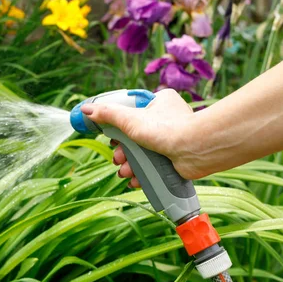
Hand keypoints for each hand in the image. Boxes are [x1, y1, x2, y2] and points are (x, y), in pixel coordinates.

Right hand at [80, 89, 200, 184]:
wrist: (196, 150)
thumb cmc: (166, 129)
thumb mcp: (130, 119)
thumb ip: (107, 114)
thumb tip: (86, 109)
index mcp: (160, 102)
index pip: (132, 111)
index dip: (118, 125)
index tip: (109, 136)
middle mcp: (167, 119)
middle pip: (134, 135)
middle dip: (122, 150)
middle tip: (117, 157)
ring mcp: (171, 139)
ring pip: (142, 152)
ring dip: (130, 164)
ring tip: (125, 171)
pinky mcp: (175, 158)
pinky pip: (153, 165)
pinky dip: (142, 173)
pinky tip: (135, 179)